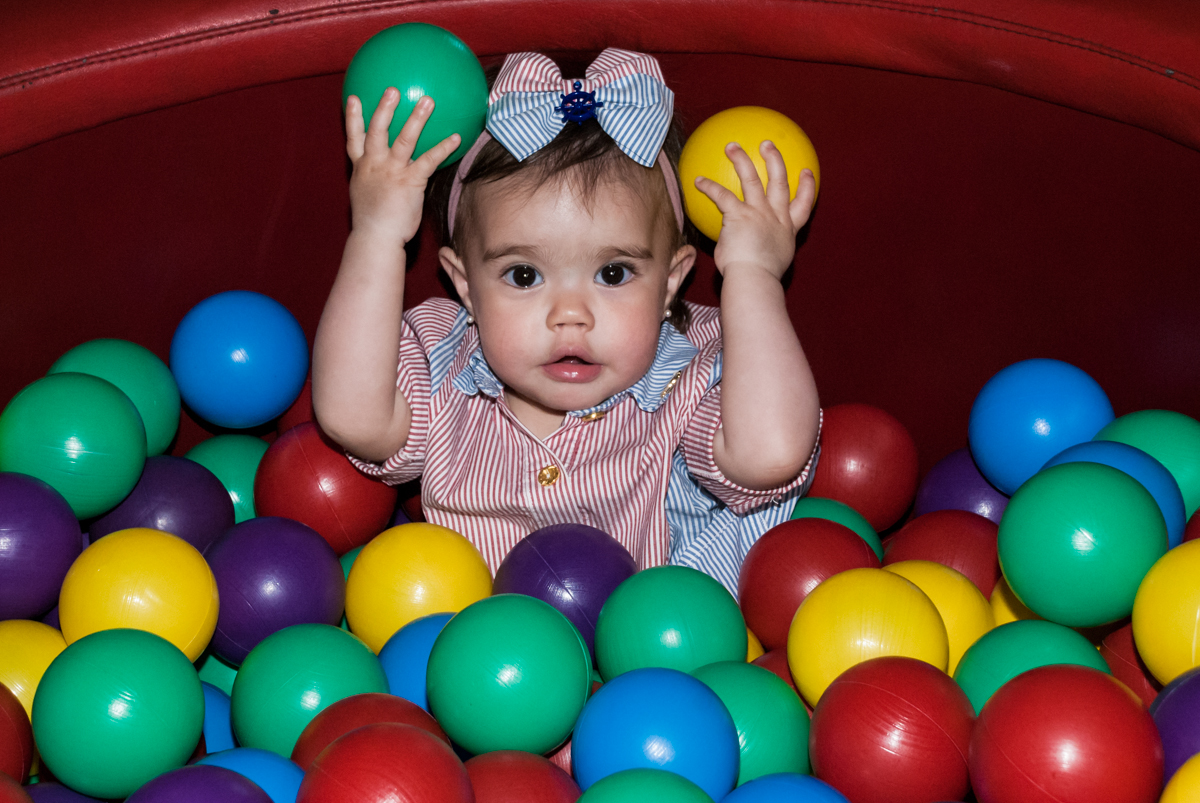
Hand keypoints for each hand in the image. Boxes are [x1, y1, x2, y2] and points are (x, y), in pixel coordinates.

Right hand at [345, 89, 460, 243]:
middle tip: (392, 89)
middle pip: (377, 130)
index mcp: (362, 168)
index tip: (354, 97)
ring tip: (427, 101)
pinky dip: (443, 147)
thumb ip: (373, 181)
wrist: (375, 238)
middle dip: (383, 108)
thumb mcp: (365, 196)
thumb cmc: (373, 223)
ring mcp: (392, 171)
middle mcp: (374, 165)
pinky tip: (455, 137)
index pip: (354, 138)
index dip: (353, 117)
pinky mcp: (410, 182)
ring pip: (403, 139)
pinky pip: (429, 160)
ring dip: (416, 118)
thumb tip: (384, 178)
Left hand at [693, 141, 816, 280]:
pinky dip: (709, 187)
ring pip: (752, 179)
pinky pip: (722, 196)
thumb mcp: (770, 264)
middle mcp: (776, 217)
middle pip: (779, 182)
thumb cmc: (759, 278)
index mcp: (787, 230)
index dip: (807, 187)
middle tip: (768, 145)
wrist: (755, 279)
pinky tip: (698, 180)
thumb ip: (763, 252)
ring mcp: (759, 214)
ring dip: (741, 160)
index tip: (807, 173)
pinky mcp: (739, 215)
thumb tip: (747, 253)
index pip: (803, 205)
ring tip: (732, 146)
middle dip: (775, 160)